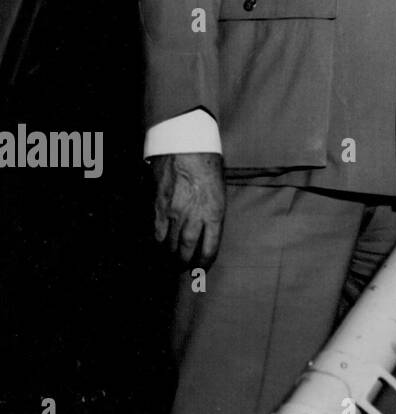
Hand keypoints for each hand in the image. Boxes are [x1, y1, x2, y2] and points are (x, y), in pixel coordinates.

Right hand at [151, 152, 224, 267]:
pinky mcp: (158, 206)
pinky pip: (157, 232)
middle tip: (184, 268)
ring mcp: (174, 212)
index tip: (201, 269)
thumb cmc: (208, 164)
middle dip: (185, 263)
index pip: (210, 248)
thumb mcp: (219, 189)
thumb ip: (213, 211)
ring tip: (172, 260)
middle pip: (187, 250)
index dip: (204, 263)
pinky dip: (159, 242)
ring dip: (171, 255)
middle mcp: (194, 216)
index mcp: (214, 212)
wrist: (185, 144)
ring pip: (169, 244)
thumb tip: (207, 229)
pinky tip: (160, 245)